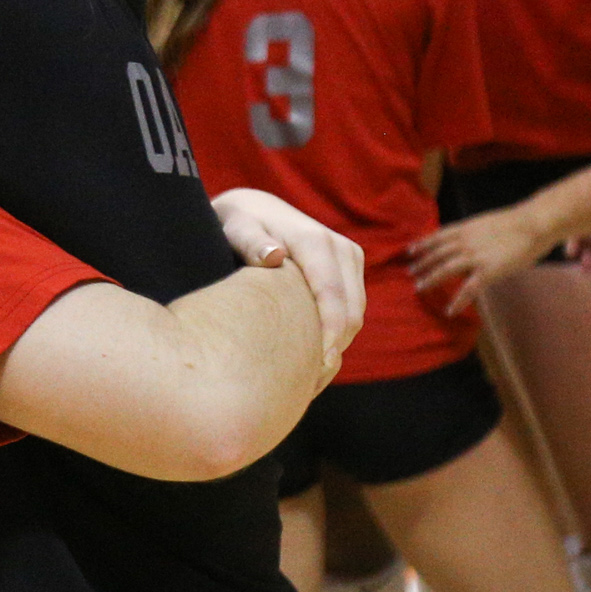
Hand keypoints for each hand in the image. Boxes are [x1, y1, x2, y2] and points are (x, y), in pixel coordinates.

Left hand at [212, 187, 365, 367]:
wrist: (252, 208)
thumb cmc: (235, 221)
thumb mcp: (235, 226)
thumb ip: (250, 241)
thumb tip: (274, 257)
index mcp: (314, 240)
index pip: (332, 294)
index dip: (329, 332)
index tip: (318, 365)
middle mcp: (340, 247)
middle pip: (351, 310)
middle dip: (336, 346)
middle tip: (308, 382)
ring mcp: (349, 257)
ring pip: (355, 313)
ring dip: (339, 343)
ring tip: (308, 375)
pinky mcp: (350, 268)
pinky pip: (352, 309)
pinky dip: (339, 334)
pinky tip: (313, 355)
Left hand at [408, 206, 550, 314]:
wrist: (533, 224)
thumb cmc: (516, 222)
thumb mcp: (487, 223)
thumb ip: (473, 233)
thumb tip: (466, 239)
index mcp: (466, 228)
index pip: (438, 236)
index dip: (423, 244)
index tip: (410, 250)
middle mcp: (465, 241)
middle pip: (437, 254)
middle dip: (422, 264)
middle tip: (410, 272)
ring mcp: (475, 256)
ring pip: (445, 269)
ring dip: (430, 279)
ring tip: (419, 288)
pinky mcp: (488, 271)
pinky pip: (468, 289)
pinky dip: (458, 301)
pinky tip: (450, 311)